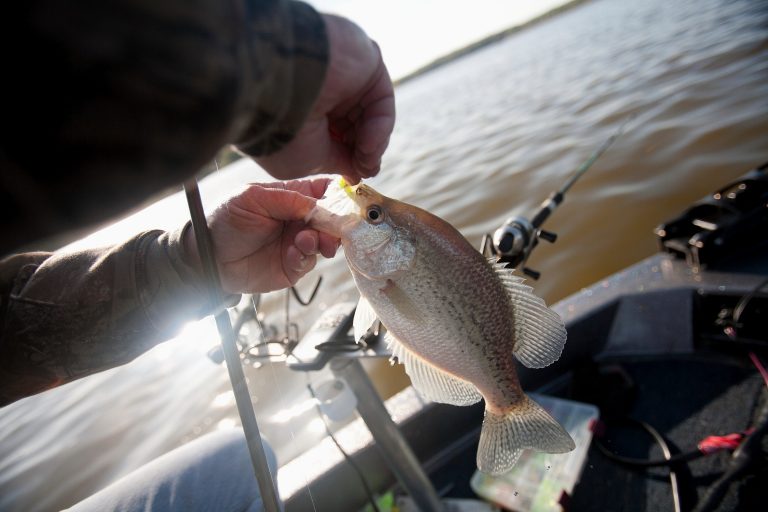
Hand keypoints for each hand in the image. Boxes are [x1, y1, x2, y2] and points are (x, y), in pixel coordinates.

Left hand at [185, 179, 338, 293]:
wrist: (207, 258)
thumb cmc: (225, 220)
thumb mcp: (251, 198)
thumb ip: (286, 198)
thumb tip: (317, 205)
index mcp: (292, 196)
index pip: (326, 189)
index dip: (340, 194)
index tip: (347, 202)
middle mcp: (299, 218)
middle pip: (333, 218)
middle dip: (335, 224)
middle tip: (329, 231)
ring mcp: (298, 242)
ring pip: (326, 241)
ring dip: (320, 241)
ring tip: (303, 242)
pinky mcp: (293, 265)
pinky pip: (310, 262)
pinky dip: (305, 258)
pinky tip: (291, 255)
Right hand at [255, 14, 394, 183]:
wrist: (276, 88)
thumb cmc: (281, 132)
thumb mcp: (305, 161)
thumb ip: (335, 163)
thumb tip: (357, 172)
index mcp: (301, 110)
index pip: (335, 136)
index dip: (347, 158)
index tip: (354, 177)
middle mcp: (323, 89)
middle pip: (356, 126)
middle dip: (363, 152)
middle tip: (365, 169)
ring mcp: (345, 74)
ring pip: (372, 115)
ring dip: (374, 144)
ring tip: (365, 160)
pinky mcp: (366, 62)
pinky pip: (382, 99)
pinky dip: (381, 127)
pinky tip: (368, 144)